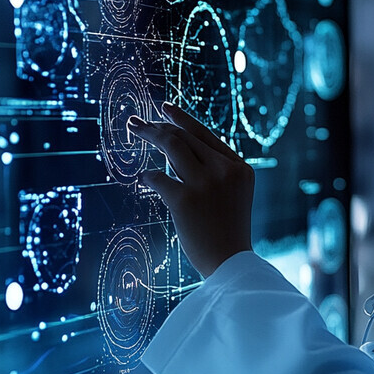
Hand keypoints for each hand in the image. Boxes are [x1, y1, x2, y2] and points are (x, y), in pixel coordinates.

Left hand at [127, 103, 254, 277]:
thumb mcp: (232, 196)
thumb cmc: (227, 234)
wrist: (231, 265)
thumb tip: (174, 151)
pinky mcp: (186, 199)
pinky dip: (148, 176)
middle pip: (185, 137)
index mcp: (240, 168)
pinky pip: (158, 178)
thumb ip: (213, 172)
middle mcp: (225, 170)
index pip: (206, 135)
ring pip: (171, 145)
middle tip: (137, 122)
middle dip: (158, 125)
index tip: (165, 109)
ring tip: (133, 129)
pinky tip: (143, 178)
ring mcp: (206, 183)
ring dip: (149, 134)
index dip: (183, 119)